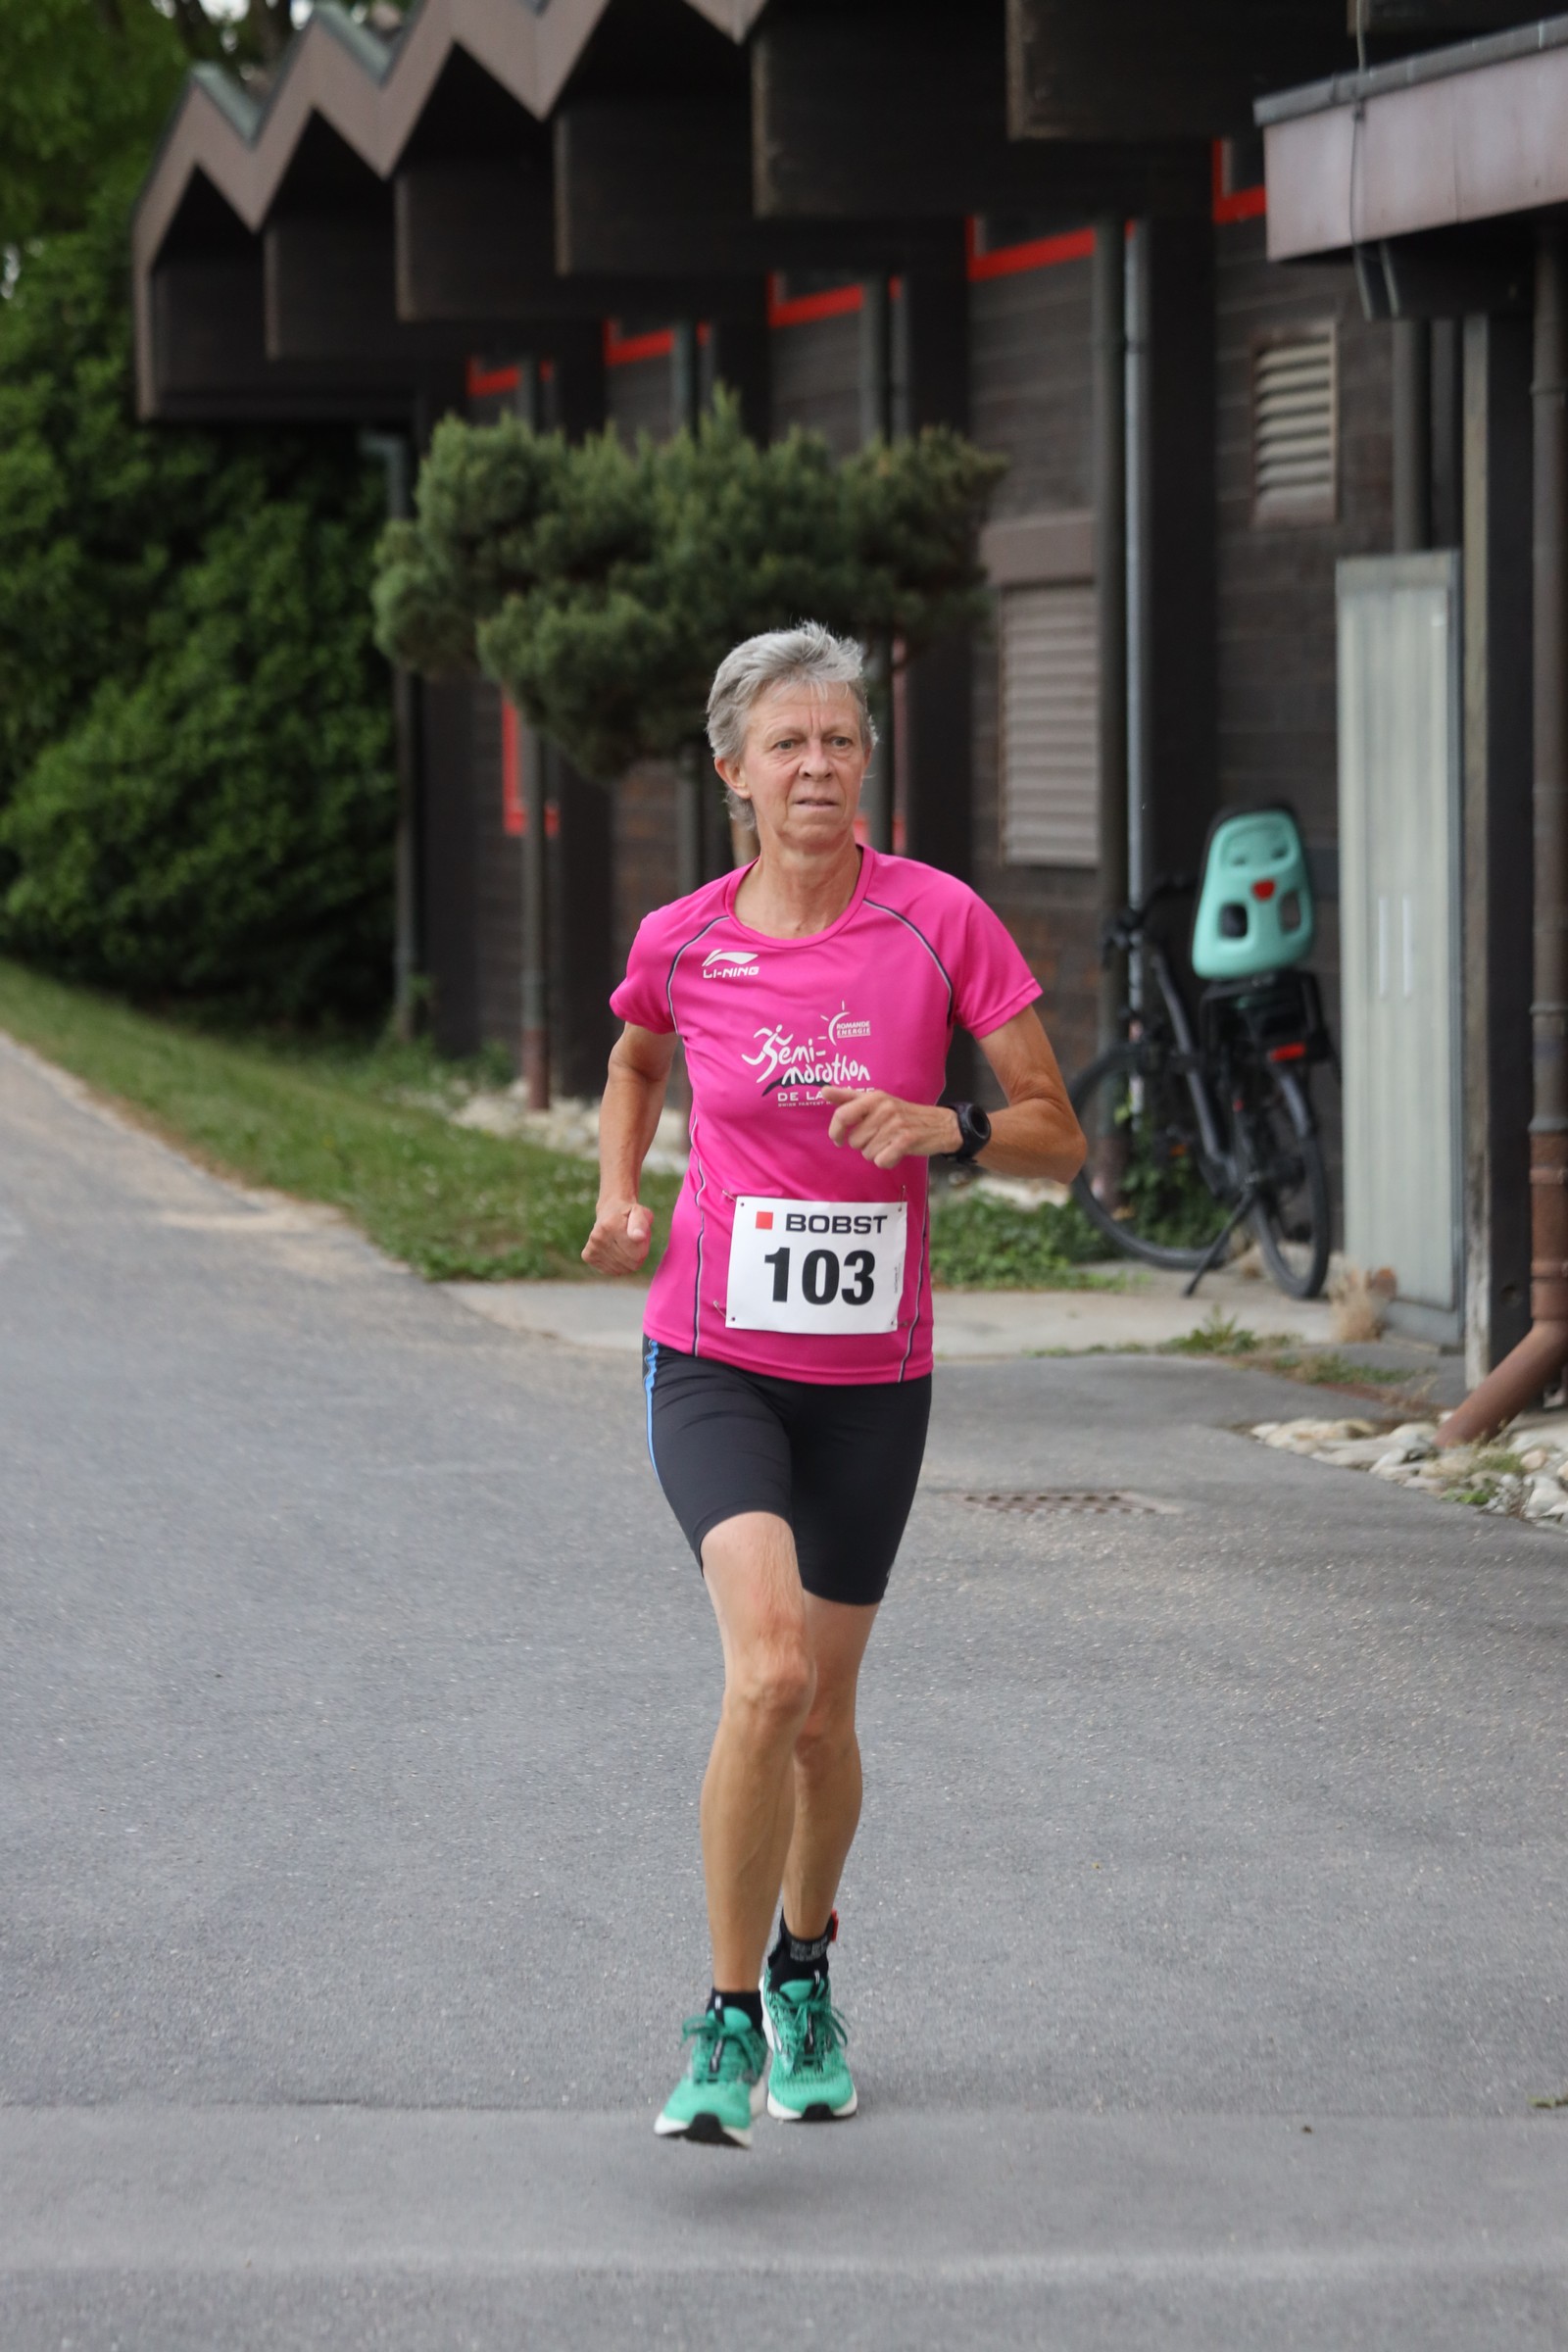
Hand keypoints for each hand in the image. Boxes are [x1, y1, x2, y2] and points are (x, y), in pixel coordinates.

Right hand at [582, 1197, 653, 1274]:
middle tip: (633, 1242)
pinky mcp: (588, 1256)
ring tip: (624, 1246)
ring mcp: (592, 1248)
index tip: (640, 1238)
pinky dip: (618, 1266)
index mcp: (611, 1225)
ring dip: (628, 1262)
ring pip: (622, 1270)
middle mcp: (598, 1237)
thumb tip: (638, 1237)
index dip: (644, 1248)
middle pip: (631, 1264)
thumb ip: (641, 1224)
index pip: (638, 1255)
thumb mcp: (640, 1213)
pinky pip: (612, 1271)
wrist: (609, 1210)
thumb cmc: (629, 1214)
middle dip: (637, 1256)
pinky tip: (615, 1251)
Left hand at [819, 1087, 960, 1171]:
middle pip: (854, 1140)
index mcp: (874, 1097)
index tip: (838, 1139)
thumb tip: (823, 1090)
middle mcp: (884, 1108)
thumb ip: (848, 1097)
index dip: (835, 1131)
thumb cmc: (903, 1114)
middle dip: (863, 1145)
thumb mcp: (877, 1101)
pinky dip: (887, 1161)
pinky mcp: (905, 1141)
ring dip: (876, 1153)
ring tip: (889, 1143)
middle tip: (878, 1138)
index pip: (842, 1115)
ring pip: (867, 1153)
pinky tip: (896, 1152)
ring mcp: (895, 1125)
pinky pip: (881, 1161)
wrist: (940, 1124)